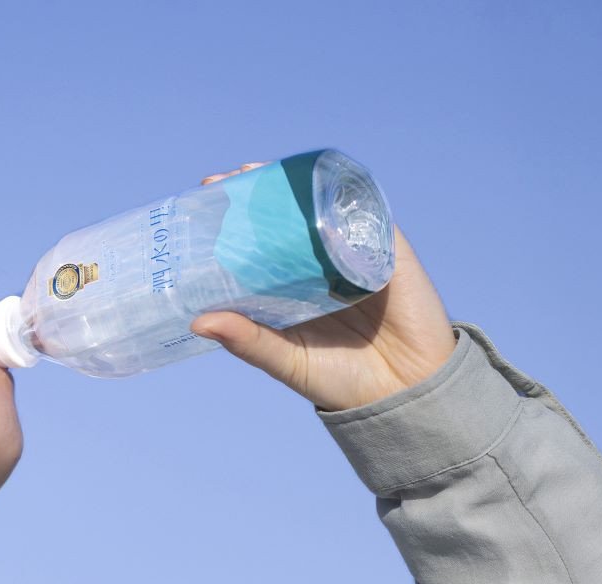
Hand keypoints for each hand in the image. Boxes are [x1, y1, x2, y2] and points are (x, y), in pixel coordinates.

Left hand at [190, 162, 457, 412]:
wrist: (404, 393)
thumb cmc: (340, 379)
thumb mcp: (285, 360)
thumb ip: (246, 340)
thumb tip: (197, 322)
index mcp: (291, 287)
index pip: (257, 246)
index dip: (233, 223)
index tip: (204, 199)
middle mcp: (319, 265)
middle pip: (286, 219)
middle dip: (257, 195)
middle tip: (225, 180)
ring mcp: (353, 255)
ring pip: (321, 209)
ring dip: (294, 186)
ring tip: (260, 172)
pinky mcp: (388, 253)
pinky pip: (366, 216)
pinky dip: (344, 198)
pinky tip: (318, 186)